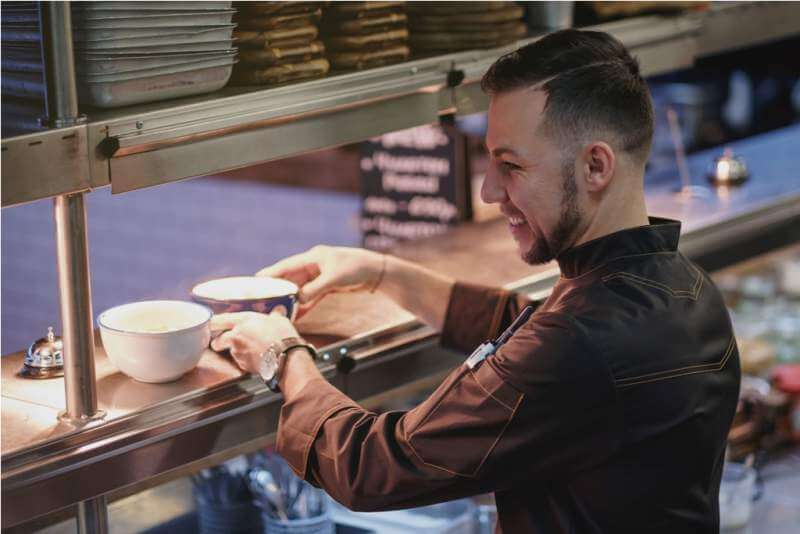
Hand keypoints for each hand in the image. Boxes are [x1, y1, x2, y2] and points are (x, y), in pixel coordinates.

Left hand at [210, 311, 297, 373]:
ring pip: (232, 352)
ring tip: (253, 350)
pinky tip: (259, 358)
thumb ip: (275, 315)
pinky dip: (248, 360)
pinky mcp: (244, 366)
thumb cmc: (282, 336)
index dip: (213, 323)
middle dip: (219, 343)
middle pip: (218, 341)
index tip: (210, 324)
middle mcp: (236, 336)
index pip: (220, 320)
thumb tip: (278, 311)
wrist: (285, 357)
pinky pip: (242, 362)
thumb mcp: (280, 320)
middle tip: (222, 343)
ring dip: (238, 351)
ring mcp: (238, 352)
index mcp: (242, 321)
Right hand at [256, 245, 383, 317]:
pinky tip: (296, 314)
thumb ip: (314, 289)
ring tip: (277, 310)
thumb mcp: (333, 279)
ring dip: (290, 299)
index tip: (255, 280)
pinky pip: (311, 296)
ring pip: (300, 289)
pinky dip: (303, 304)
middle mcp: (314, 266)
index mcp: (313, 257)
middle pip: (291, 278)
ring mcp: (320, 276)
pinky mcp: (327, 286)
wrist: (376, 272)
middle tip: (263, 300)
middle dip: (278, 289)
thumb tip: (297, 300)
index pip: (286, 266)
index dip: (270, 273)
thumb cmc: (356, 268)